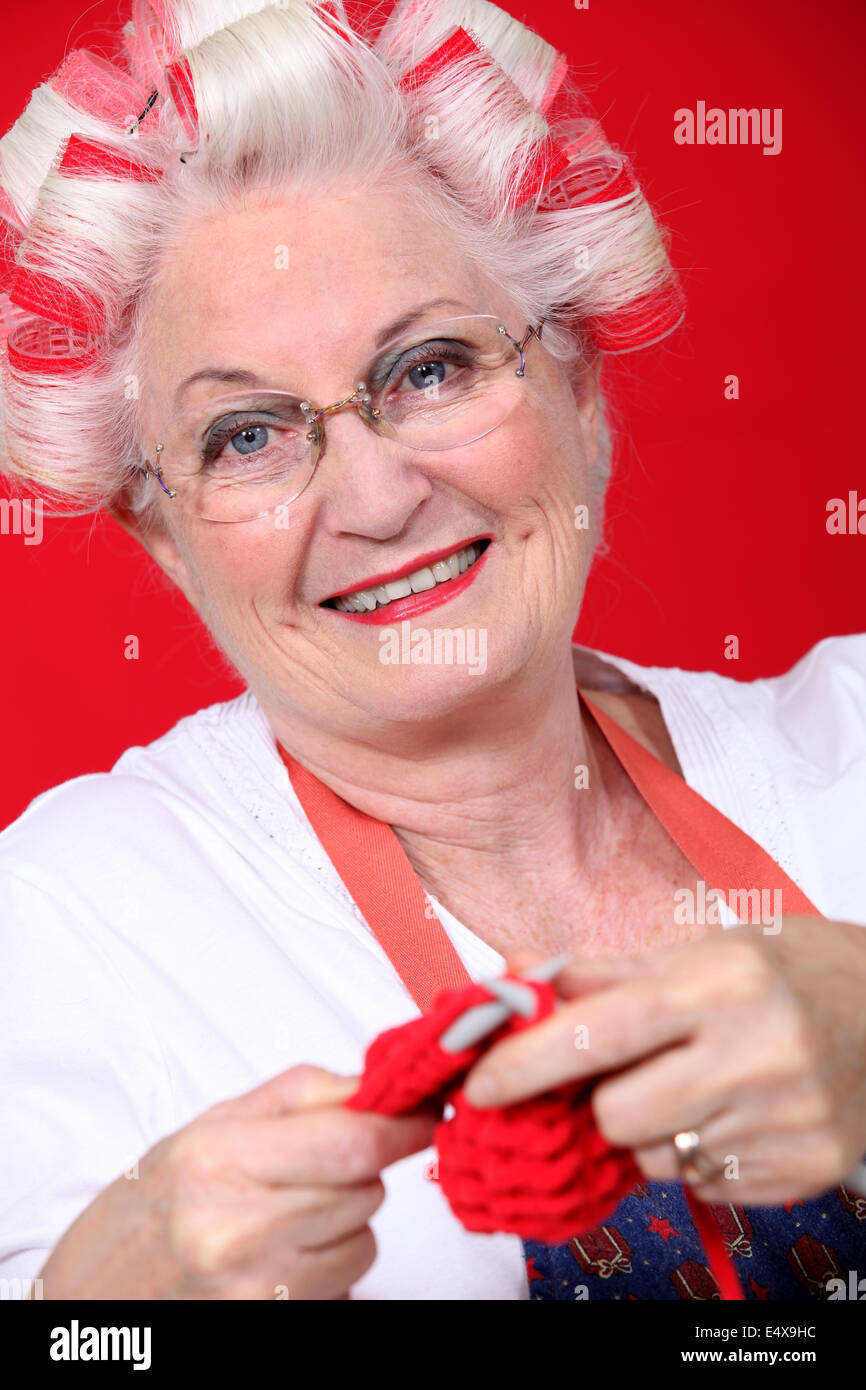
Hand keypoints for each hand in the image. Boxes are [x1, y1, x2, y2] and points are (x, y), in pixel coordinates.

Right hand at [39, 1065, 434, 1299]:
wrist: (94, 1294)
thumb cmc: (153, 1203)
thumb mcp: (213, 1124)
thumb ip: (303, 1094)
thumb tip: (379, 1083)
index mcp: (220, 1160)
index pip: (354, 1141)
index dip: (403, 1125)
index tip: (423, 1113)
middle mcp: (237, 1229)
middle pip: (366, 1187)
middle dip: (361, 1169)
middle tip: (316, 1166)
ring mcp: (255, 1287)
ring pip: (364, 1238)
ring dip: (346, 1220)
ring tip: (284, 1215)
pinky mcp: (272, 1322)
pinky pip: (347, 1282)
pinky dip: (331, 1264)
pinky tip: (280, 1254)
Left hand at [462, 919, 865, 1204]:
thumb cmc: (780, 972)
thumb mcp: (696, 950)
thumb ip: (597, 971)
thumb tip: (509, 977)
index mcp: (719, 984)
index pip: (598, 1032)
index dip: (527, 1063)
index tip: (481, 1083)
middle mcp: (756, 1053)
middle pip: (617, 1114)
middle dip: (599, 1101)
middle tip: (623, 1074)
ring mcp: (785, 1120)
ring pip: (657, 1159)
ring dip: (649, 1131)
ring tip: (692, 1087)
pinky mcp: (804, 1171)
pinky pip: (702, 1187)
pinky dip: (696, 1155)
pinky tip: (729, 1113)